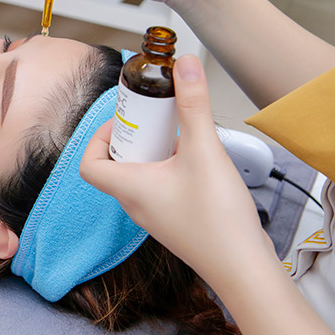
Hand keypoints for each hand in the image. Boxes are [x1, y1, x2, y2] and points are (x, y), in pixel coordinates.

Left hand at [80, 55, 271, 277]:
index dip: (99, 138)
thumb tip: (184, 66)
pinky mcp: (176, 219)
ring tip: (180, 134)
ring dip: (156, 150)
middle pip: (117, 164)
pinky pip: (161, 186)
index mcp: (129, 189)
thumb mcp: (203, 150)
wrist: (245, 269)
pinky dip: (172, 167)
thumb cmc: (218, 221)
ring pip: (142, 174)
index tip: (126, 120)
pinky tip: (200, 160)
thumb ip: (193, 104)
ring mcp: (155, 214)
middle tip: (156, 119)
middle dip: (135, 136)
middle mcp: (136, 204)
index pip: (89, 164)